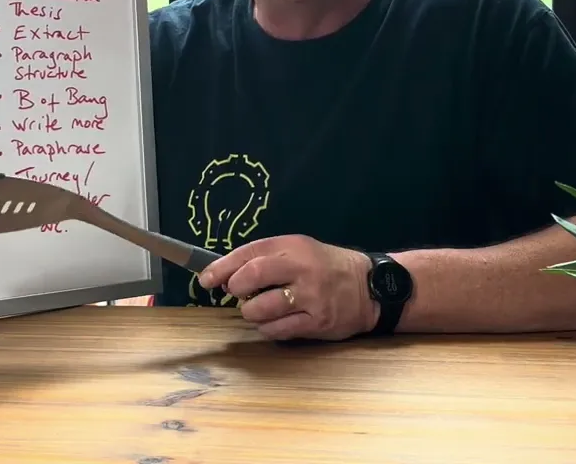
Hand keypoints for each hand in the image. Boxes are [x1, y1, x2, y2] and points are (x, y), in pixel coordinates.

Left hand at [198, 234, 378, 340]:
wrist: (370, 288)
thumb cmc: (327, 267)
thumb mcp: (300, 249)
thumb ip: (267, 257)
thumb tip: (226, 273)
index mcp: (294, 246)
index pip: (249, 253)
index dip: (221, 267)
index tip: (205, 278)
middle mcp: (302, 268)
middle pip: (251, 276)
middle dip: (235, 288)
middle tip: (237, 293)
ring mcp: (310, 297)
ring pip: (260, 309)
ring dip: (250, 312)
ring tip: (258, 308)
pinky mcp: (316, 322)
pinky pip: (276, 330)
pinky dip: (266, 328)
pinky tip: (273, 322)